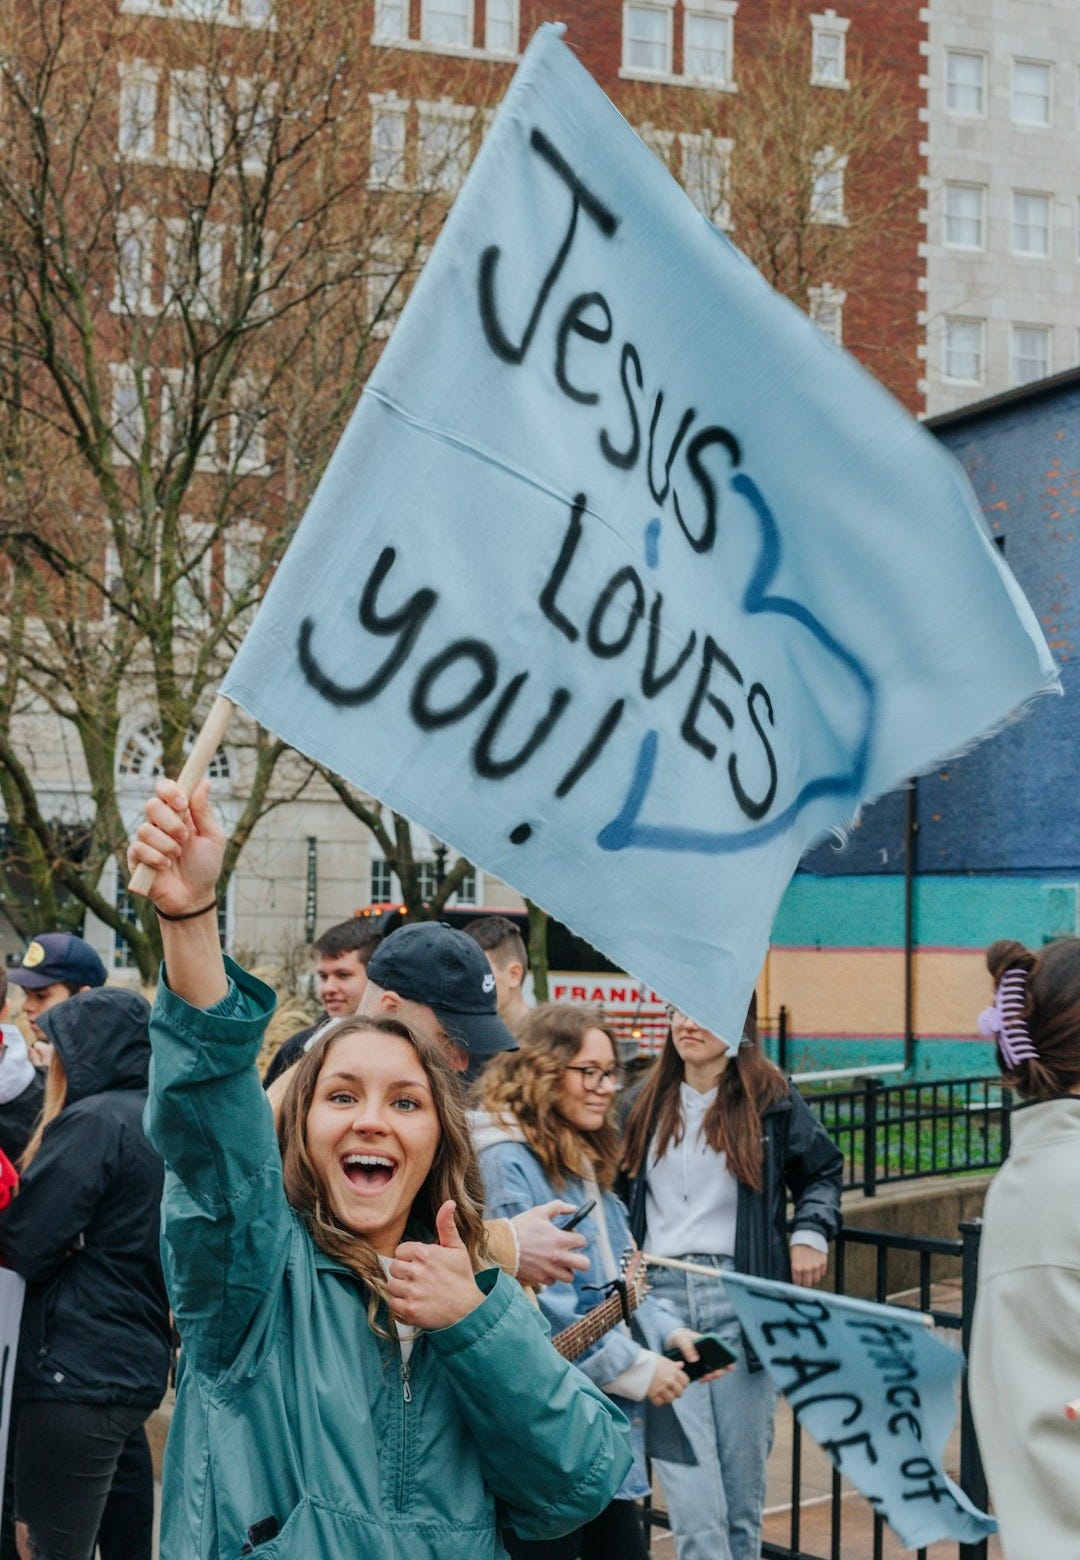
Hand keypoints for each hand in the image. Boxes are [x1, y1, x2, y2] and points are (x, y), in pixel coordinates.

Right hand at [127, 778, 224, 913]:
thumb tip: (204, 782)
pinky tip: (165, 867)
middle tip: (184, 837)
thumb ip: (204, 811)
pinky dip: (156, 858)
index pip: (164, 789)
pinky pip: (138, 848)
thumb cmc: (205, 866)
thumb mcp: (212, 837)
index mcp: (178, 814)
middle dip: (170, 822)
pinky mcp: (135, 858)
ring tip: (177, 857)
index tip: (182, 803)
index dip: (169, 791)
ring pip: (145, 829)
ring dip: (166, 844)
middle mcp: (160, 823)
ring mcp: (146, 840)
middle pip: (152, 805)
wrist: (194, 897)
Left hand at [388, 1201, 483, 1330]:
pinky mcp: (410, 1310)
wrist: (469, 1309)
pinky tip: (415, 1303)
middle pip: (393, 1268)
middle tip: (419, 1279)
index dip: (409, 1258)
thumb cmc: (462, 1277)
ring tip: (416, 1292)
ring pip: (391, 1286)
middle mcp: (416, 1271)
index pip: (400, 1251)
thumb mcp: (457, 1248)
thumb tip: (449, 1202)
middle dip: (404, 1273)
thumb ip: (447, 1225)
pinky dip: (401, 1305)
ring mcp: (412, 1292)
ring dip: (401, 1289)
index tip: (420, 1265)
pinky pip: (393, 1304)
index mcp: (425, 1253)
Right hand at [512, 1201, 589, 1286]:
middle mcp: (558, 1257)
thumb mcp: (539, 1212)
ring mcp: (549, 1270)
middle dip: (580, 1259)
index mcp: (560, 1239)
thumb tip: (574, 1208)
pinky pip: (552, 1281)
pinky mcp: (540, 1279)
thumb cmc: (520, 1227)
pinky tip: (543, 1267)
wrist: (500, 1246)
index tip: (570, 1237)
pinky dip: (550, 1276)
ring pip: (569, 1277)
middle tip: (572, 1255)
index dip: (577, 1238)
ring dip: (565, 1270)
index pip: (582, 1241)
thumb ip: (558, 1207)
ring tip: (556, 1262)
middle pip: (584, 1264)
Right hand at [647, 1352, 687, 1406]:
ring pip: (670, 1399)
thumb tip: (682, 1365)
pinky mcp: (653, 1394)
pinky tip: (655, 1396)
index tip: (679, 1384)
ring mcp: (661, 1388)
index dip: (683, 1384)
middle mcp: (669, 1380)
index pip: (685, 1381)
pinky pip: (659, 1403)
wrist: (634, 1362)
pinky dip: (658, 1401)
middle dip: (676, 1393)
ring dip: (667, 1398)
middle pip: (680, 1393)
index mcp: (673, 1371)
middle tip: (670, 1390)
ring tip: (662, 1394)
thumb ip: (673, 1365)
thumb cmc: (649, 1360)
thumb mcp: (662, 1359)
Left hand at [664, 1327, 731, 1383]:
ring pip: (712, 1370)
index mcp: (708, 1343)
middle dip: (719, 1371)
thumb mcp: (681, 1339)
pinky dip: (705, 1378)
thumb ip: (687, 1347)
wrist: (671, 1343)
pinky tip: (701, 1380)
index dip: (728, 1359)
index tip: (730, 1367)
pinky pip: (704, 1374)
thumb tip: (695, 1359)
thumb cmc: (678, 1338)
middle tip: (714, 1375)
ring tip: (705, 1378)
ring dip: (712, 1376)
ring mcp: (704, 1361)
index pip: (721, 1350)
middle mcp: (708, 1353)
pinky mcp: (698, 1368)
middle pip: (718, 1363)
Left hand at [790, 1243, 827, 1286]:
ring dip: (813, 1280)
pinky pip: (822, 1273)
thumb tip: (797, 1280)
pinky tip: (816, 1269)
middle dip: (805, 1284)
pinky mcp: (823, 1262)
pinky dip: (819, 1273)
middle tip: (804, 1282)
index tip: (798, 1285)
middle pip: (808, 1284)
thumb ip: (795, 1269)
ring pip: (816, 1280)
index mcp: (797, 1267)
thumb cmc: (798, 1246)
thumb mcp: (793, 1257)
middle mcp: (806, 1268)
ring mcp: (816, 1266)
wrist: (808, 1234)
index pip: (798, 1283)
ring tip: (811, 1277)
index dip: (798, 1285)